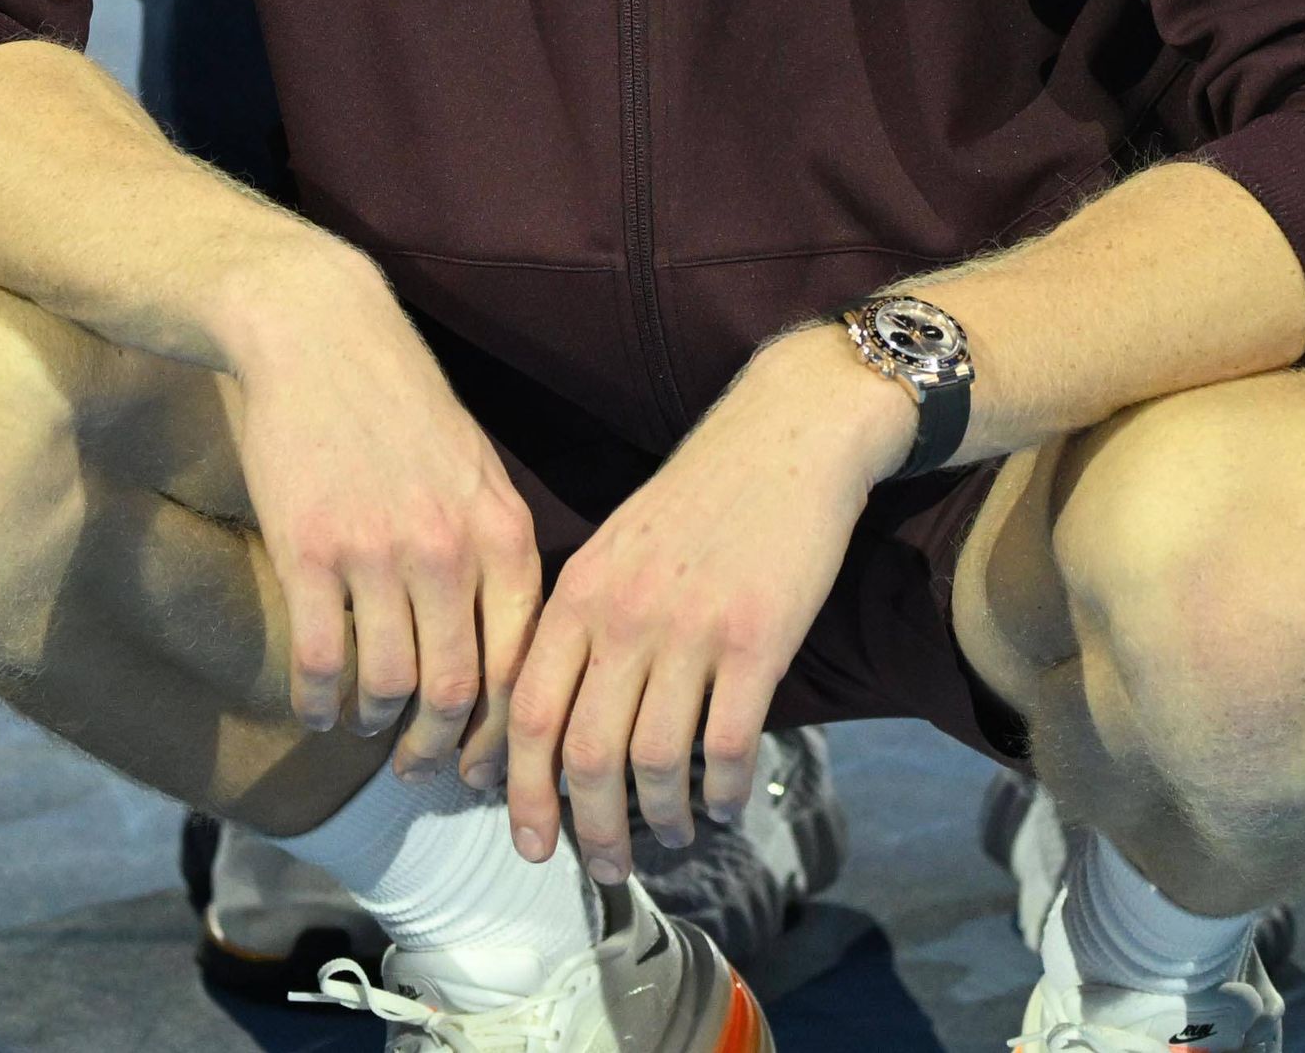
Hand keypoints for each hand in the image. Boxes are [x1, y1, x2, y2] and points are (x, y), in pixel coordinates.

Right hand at [219, 243, 544, 784]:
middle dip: (440, 752)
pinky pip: (321, 659)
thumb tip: (509, 653)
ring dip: (376, 725)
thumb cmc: (400, 404)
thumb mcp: (475, 470)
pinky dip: (319, 701)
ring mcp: (376, 553)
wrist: (318, 334)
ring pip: (388, 685)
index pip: (520, 667)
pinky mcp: (308, 550)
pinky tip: (318, 707)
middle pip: (455, 693)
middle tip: (422, 773)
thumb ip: (494, 555)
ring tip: (367, 728)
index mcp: (503, 534)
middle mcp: (448, 551)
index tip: (486, 765)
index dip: (503, 733)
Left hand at [507, 328, 909, 880]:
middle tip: (601, 867)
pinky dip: (717, 790)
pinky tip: (721, 806)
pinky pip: (725, 743)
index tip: (526, 836)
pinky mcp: (757, 641)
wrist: (784, 439)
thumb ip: (582, 623)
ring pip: (653, 760)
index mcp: (577, 593)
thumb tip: (555, 716)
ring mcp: (689, 630)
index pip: (528, 710)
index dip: (520, 786)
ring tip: (667, 838)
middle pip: (584, 752)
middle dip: (587, 826)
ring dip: (657, 818)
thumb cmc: (697, 500)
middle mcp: (622, 616)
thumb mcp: (613, 548)